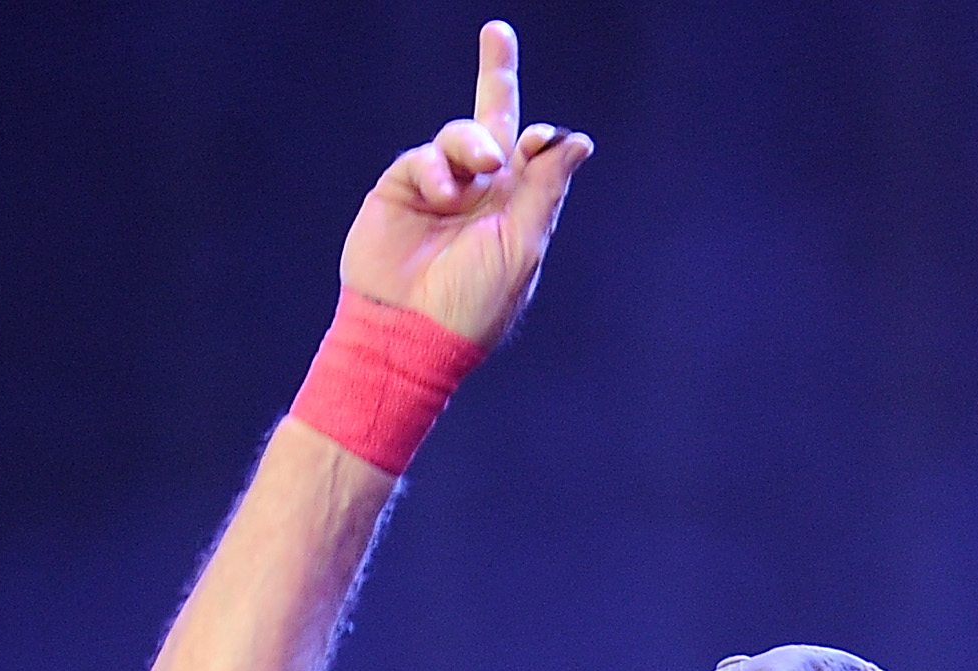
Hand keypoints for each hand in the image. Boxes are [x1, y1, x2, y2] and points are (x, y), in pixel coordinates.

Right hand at [341, 21, 593, 350]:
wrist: (409, 332)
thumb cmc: (473, 303)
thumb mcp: (521, 245)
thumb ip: (544, 189)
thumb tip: (575, 141)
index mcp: (515, 208)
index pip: (532, 155)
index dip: (539, 140)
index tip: (540, 140)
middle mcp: (479, 192)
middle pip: (491, 120)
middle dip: (495, 75)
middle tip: (498, 32)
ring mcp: (439, 188)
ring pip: (461, 135)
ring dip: (472, 144)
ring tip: (478, 169)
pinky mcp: (401, 188)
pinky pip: (424, 156)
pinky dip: (437, 169)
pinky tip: (442, 194)